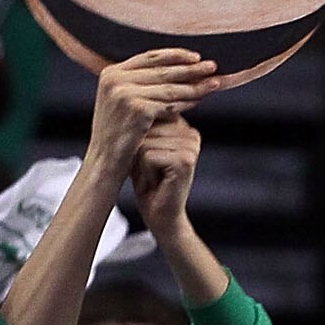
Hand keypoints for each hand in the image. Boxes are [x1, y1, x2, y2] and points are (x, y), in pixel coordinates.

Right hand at [85, 49, 215, 177]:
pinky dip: (187, 102)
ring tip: (215, 82)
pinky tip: (200, 100)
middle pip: (162, 70)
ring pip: (169, 88)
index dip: (175, 55)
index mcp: (111, 73)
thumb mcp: (123, 101)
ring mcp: (125, 93)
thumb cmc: (118, 134)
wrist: (105, 161)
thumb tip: (179, 67)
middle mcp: (115, 79)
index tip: (196, 57)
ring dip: (194, 85)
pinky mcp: (137, 108)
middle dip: (190, 68)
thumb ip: (141, 83)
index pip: (149, 56)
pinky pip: (170, 104)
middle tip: (213, 66)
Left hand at [130, 116, 199, 239]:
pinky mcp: (185, 160)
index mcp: (183, 127)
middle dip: (140, 151)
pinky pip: (148, 155)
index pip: (149, 115)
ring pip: (145, 141)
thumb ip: (144, 128)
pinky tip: (157, 181)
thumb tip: (133, 108)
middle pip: (146, 127)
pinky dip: (145, 170)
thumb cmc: (149, 182)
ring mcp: (191, 146)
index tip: (149, 159)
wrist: (161, 216)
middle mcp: (191, 133)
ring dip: (141, 162)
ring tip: (154, 175)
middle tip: (152, 170)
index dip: (139, 140)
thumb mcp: (143, 148)